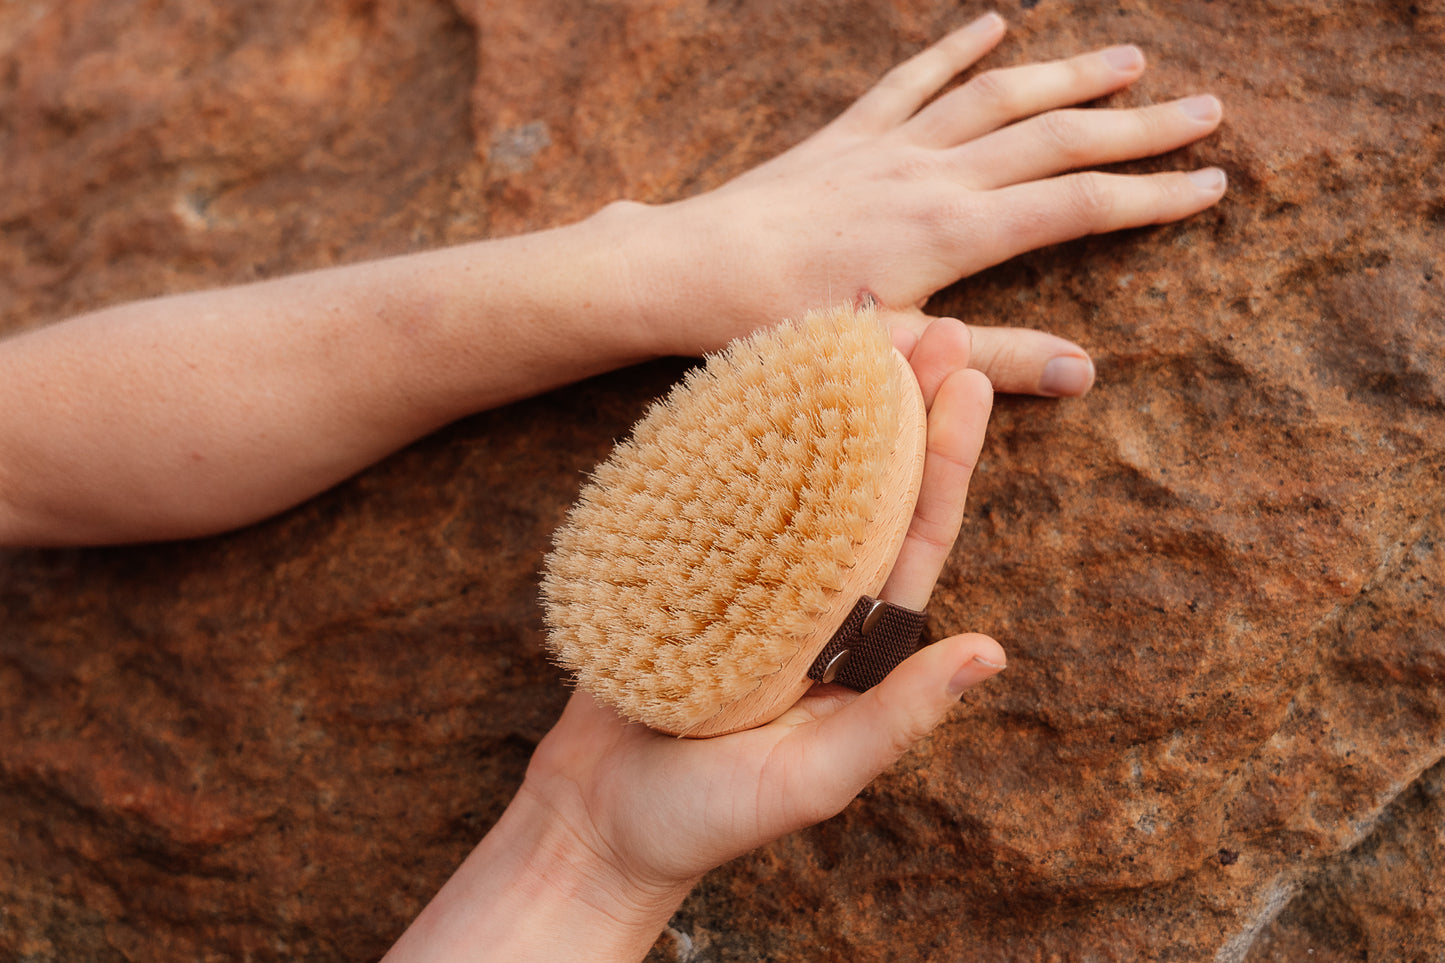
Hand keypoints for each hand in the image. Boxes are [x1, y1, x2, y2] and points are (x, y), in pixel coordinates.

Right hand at [383, 320, 999, 960]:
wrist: (596, 824)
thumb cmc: (707, 819)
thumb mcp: (812, 777)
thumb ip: (895, 718)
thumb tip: (992, 652)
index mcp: (856, 639)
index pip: (915, 529)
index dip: (945, 451)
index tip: (967, 373)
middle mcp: (812, 597)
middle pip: (869, 484)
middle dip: (902, 405)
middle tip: (927, 322)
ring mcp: (748, 580)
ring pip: (799, 477)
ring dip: (826, 406)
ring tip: (846, 331)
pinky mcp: (684, 571)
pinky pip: (720, 493)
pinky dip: (738, 437)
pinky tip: (747, 385)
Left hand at [611, 12, 1224, 395]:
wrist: (688, 270)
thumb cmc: (782, 326)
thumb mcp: (892, 357)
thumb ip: (991, 362)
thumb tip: (1088, 373)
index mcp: (955, 232)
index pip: (1078, 205)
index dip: (1152, 196)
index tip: (1214, 184)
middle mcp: (934, 174)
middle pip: (1058, 138)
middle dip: (1138, 126)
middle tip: (1209, 110)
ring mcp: (889, 146)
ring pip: (998, 95)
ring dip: (1067, 73)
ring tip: (1128, 57)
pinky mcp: (845, 135)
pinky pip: (912, 79)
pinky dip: (956, 49)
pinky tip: (993, 24)